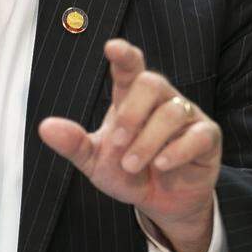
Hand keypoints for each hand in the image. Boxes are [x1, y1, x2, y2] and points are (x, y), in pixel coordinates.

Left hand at [38, 39, 221, 251]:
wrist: (160, 203)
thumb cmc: (128, 173)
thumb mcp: (95, 162)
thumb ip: (73, 143)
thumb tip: (44, 127)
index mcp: (130, 97)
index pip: (129, 67)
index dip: (124, 54)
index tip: (113, 47)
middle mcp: (160, 99)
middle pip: (152, 82)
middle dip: (131, 114)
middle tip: (117, 144)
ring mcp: (186, 116)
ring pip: (171, 111)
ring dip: (147, 141)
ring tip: (132, 166)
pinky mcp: (206, 137)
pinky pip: (197, 134)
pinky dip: (176, 151)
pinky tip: (161, 165)